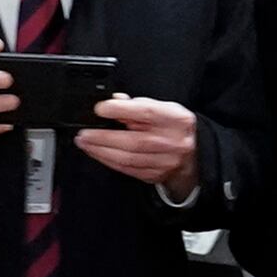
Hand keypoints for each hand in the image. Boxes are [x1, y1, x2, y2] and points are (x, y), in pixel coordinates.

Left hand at [71, 95, 200, 195]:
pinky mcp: (155, 175)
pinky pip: (127, 170)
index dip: (121, 110)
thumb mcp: (164, 108)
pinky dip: (108, 161)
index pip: (147, 113)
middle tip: (83, 133)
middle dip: (103, 138)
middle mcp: (172, 142)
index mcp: (175, 119)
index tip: (100, 108)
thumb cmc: (173, 127)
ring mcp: (165, 162)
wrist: (193, 154)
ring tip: (85, 143)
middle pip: (133, 141)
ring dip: (101, 151)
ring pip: (128, 159)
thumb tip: (114, 101)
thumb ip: (139, 105)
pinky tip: (97, 153)